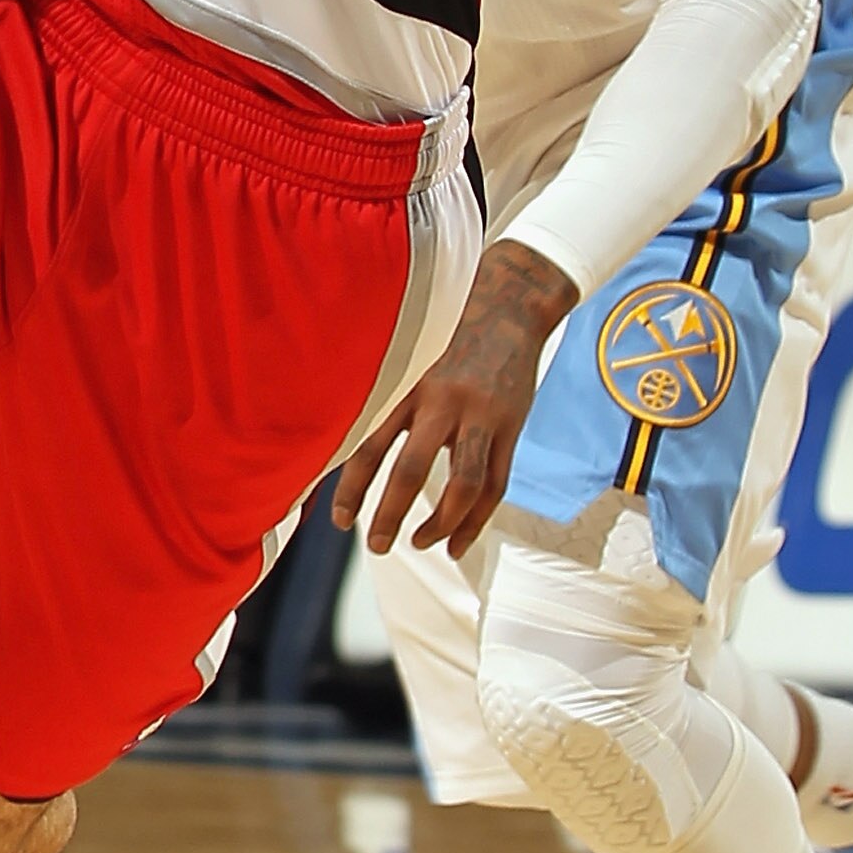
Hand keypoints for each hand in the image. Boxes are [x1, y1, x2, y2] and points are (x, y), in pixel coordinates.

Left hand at [330, 241, 577, 559]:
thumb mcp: (411, 359)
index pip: (369, 445)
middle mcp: (442, 402)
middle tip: (376, 546)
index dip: (352, 489)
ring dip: (439, 525)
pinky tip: (457, 543)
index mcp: (408, 386)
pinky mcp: (512, 427)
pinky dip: (475, 521)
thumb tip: (348, 448)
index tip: (340, 522)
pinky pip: (494, 485)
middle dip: (389, 515)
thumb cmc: (450, 336)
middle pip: (411, 471)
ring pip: (462, 486)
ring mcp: (481, 417)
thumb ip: (388, 399)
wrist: (510, 307)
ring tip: (420, 545)